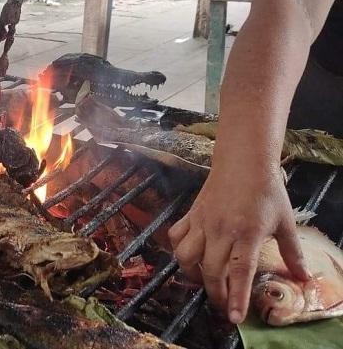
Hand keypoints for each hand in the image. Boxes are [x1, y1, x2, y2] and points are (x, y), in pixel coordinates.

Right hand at [168, 161, 309, 323]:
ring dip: (193, 274)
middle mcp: (221, 230)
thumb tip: (304, 277)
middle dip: (216, 294)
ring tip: (204, 280)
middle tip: (224, 304)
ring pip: (186, 256)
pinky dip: (179, 249)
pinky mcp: (191, 214)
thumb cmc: (267, 191)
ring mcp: (202, 222)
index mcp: (247, 233)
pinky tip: (190, 255)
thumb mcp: (286, 221)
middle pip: (212, 271)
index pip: (239, 271)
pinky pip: (176, 236)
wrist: (243, 162)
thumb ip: (292, 252)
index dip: (237, 296)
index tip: (235, 317)